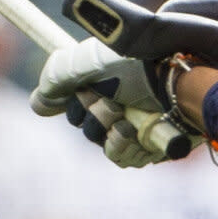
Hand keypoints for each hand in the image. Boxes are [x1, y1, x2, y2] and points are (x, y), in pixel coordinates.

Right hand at [32, 38, 189, 165]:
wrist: (178, 83)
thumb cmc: (138, 66)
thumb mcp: (89, 61)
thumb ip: (57, 76)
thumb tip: (39, 103)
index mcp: (106, 78)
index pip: (70, 98)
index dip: (62, 100)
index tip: (58, 99)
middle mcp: (119, 101)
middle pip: (82, 122)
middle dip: (89, 111)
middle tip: (108, 98)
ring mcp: (136, 125)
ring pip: (99, 140)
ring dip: (105, 127)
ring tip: (122, 113)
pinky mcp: (151, 146)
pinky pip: (121, 158)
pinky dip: (120, 145)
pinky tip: (131, 131)